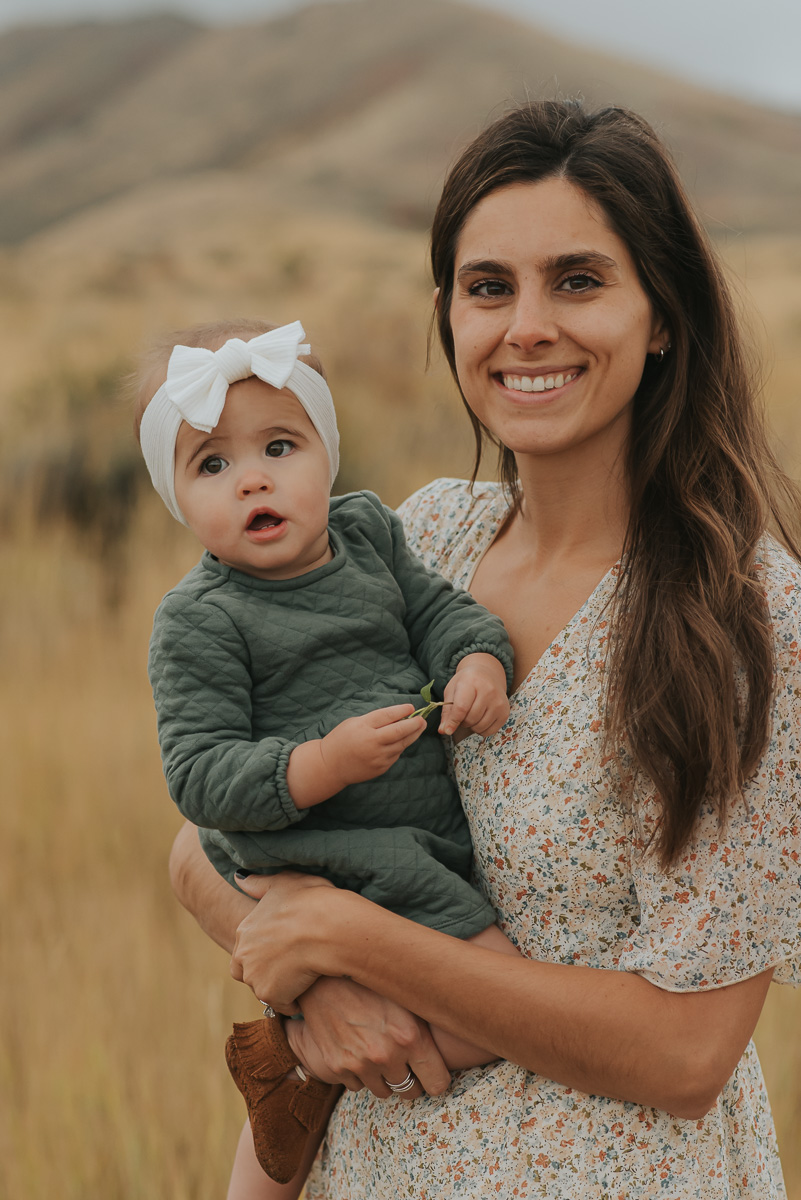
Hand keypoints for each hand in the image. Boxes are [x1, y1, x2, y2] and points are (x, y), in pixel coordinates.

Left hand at [230, 871, 338, 1013]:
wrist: (326, 927)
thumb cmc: (311, 901)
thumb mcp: (284, 882)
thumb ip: (260, 884)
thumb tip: (238, 878)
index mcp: (245, 928)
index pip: (244, 949)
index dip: (265, 952)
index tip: (284, 950)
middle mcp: (243, 953)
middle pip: (249, 973)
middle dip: (267, 972)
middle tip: (293, 966)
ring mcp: (254, 975)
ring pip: (265, 988)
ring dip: (281, 986)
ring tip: (304, 974)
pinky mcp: (269, 993)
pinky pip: (282, 1004)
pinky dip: (295, 999)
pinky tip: (310, 986)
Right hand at [298, 976, 450, 1099]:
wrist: (323, 977)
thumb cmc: (370, 982)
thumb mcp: (405, 996)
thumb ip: (426, 1022)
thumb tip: (459, 1028)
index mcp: (410, 1036)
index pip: (438, 1084)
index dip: (437, 1077)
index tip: (432, 1071)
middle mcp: (386, 1053)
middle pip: (410, 1091)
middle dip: (412, 1080)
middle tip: (407, 1063)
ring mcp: (360, 1063)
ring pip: (384, 1091)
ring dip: (385, 1077)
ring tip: (381, 1052)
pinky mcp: (338, 1066)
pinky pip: (358, 1085)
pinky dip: (361, 1074)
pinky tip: (359, 1050)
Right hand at [321, 705, 426, 787]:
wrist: (330, 766)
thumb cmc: (341, 740)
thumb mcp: (354, 723)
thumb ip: (374, 719)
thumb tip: (398, 716)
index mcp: (363, 727)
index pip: (388, 715)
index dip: (402, 710)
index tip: (411, 707)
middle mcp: (372, 742)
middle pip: (400, 731)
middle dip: (415, 724)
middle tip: (422, 719)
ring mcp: (378, 757)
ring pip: (402, 744)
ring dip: (413, 735)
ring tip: (419, 727)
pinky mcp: (381, 768)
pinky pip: (395, 755)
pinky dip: (400, 746)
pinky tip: (403, 741)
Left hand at [440, 653, 509, 736]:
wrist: (487, 675)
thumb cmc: (466, 683)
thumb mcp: (452, 691)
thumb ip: (447, 712)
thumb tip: (444, 731)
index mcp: (471, 681)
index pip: (461, 707)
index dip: (453, 721)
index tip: (447, 730)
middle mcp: (489, 691)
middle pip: (471, 719)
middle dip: (462, 721)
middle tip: (462, 713)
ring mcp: (499, 702)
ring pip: (480, 727)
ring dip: (471, 726)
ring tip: (471, 714)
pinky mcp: (505, 712)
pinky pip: (489, 731)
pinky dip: (481, 730)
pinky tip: (480, 718)